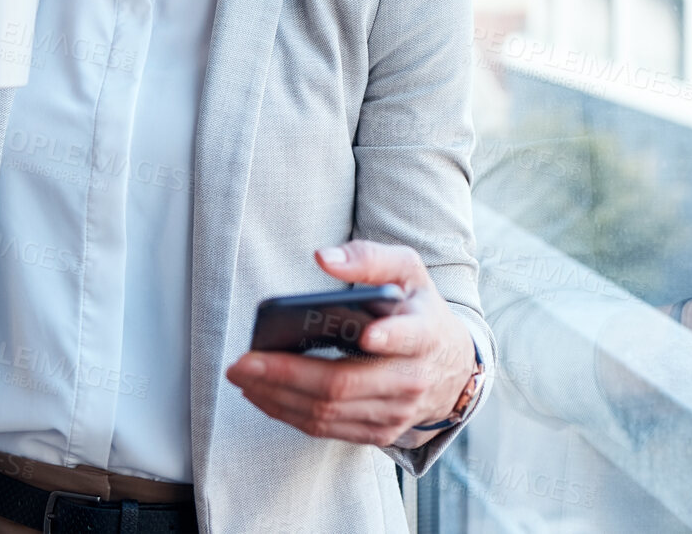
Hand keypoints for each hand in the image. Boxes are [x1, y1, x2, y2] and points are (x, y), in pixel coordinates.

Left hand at [226, 241, 477, 446]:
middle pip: (344, 384)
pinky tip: (262, 394)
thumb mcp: (408, 272)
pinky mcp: (379, 433)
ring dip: (277, 397)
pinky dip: (288, 413)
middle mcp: (412, 380)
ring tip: (242, 376)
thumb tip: (323, 258)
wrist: (450, 367)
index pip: (409, 338)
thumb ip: (370, 258)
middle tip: (242, 361)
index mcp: (425, 334)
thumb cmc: (419, 310)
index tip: (365, 333)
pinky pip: (326, 429)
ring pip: (328, 413)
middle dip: (287, 375)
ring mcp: (396, 413)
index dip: (388, 337)